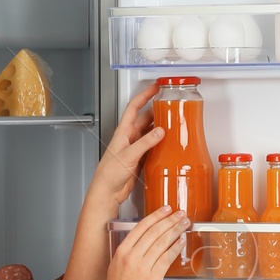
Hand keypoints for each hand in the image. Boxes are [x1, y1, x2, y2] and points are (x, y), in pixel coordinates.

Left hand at [83, 84, 161, 214]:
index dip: (144, 95)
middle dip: (156, 110)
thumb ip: (145, 143)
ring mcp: (134, 148)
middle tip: (168, 106)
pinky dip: (159, 143)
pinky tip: (167, 144)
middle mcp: (128, 138)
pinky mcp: (139, 159)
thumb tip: (160, 131)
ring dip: (159, 127)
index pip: (134, 107)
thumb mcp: (129, 155)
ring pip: (149, 133)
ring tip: (171, 123)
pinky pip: (151, 147)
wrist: (107, 191)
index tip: (154, 88)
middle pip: (144, 119)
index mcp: (123, 132)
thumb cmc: (109, 174)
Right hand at [101, 205, 188, 279]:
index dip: (156, 216)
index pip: (141, 227)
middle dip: (170, 220)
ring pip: (162, 243)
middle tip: (180, 214)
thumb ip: (129, 253)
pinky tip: (181, 242)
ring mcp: (142, 267)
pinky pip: (167, 259)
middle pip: (154, 232)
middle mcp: (132, 257)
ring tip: (184, 224)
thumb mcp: (116, 266)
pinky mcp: (153, 278)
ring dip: (176, 231)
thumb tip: (145, 243)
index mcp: (122, 252)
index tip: (165, 210)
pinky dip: (175, 248)